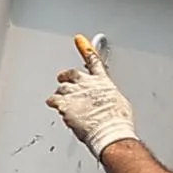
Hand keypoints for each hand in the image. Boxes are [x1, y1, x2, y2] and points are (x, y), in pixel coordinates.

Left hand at [49, 36, 138, 156]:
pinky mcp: (64, 105)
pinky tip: (53, 104)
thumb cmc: (117, 121)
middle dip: (67, 75)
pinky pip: (53, 100)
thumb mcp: (120, 103)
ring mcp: (74, 94)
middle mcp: (86, 84)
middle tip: (63, 77)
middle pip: (72, 73)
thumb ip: (109, 97)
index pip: (93, 61)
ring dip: (61, 92)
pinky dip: (53, 102)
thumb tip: (108, 101)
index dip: (86, 49)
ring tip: (60, 98)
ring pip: (61, 87)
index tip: (79, 40)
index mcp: (102, 82)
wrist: (109, 131)